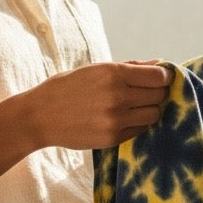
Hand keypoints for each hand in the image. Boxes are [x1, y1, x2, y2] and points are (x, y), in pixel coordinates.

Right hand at [23, 60, 172, 150]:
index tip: (159, 78)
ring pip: (154, 114)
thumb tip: (158, 64)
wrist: (39, 117)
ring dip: (148, 109)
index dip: (163, 77)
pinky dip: (137, 123)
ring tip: (134, 106)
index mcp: (113, 73)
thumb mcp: (94, 70)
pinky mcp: (113, 138)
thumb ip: (128, 67)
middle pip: (159, 95)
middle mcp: (118, 96)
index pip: (158, 76)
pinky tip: (123, 118)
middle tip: (144, 92)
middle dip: (156, 93)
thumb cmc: (66, 88)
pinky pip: (140, 129)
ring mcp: (116, 119)